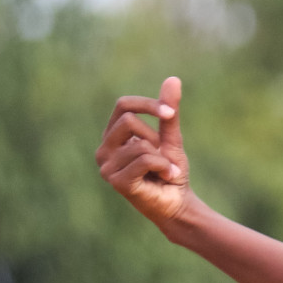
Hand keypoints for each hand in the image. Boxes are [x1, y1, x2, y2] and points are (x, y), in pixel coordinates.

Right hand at [95, 76, 193, 227]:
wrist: (177, 203)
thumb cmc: (170, 171)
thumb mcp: (171, 139)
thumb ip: (169, 113)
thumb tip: (173, 79)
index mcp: (113, 135)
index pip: (124, 105)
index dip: (148, 105)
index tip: (170, 114)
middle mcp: (104, 148)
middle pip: (128, 120)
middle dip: (155, 137)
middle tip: (164, 155)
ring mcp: (106, 165)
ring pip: (140, 144)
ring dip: (162, 157)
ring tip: (164, 171)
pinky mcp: (115, 181)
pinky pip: (144, 159)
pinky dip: (163, 167)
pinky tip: (165, 178)